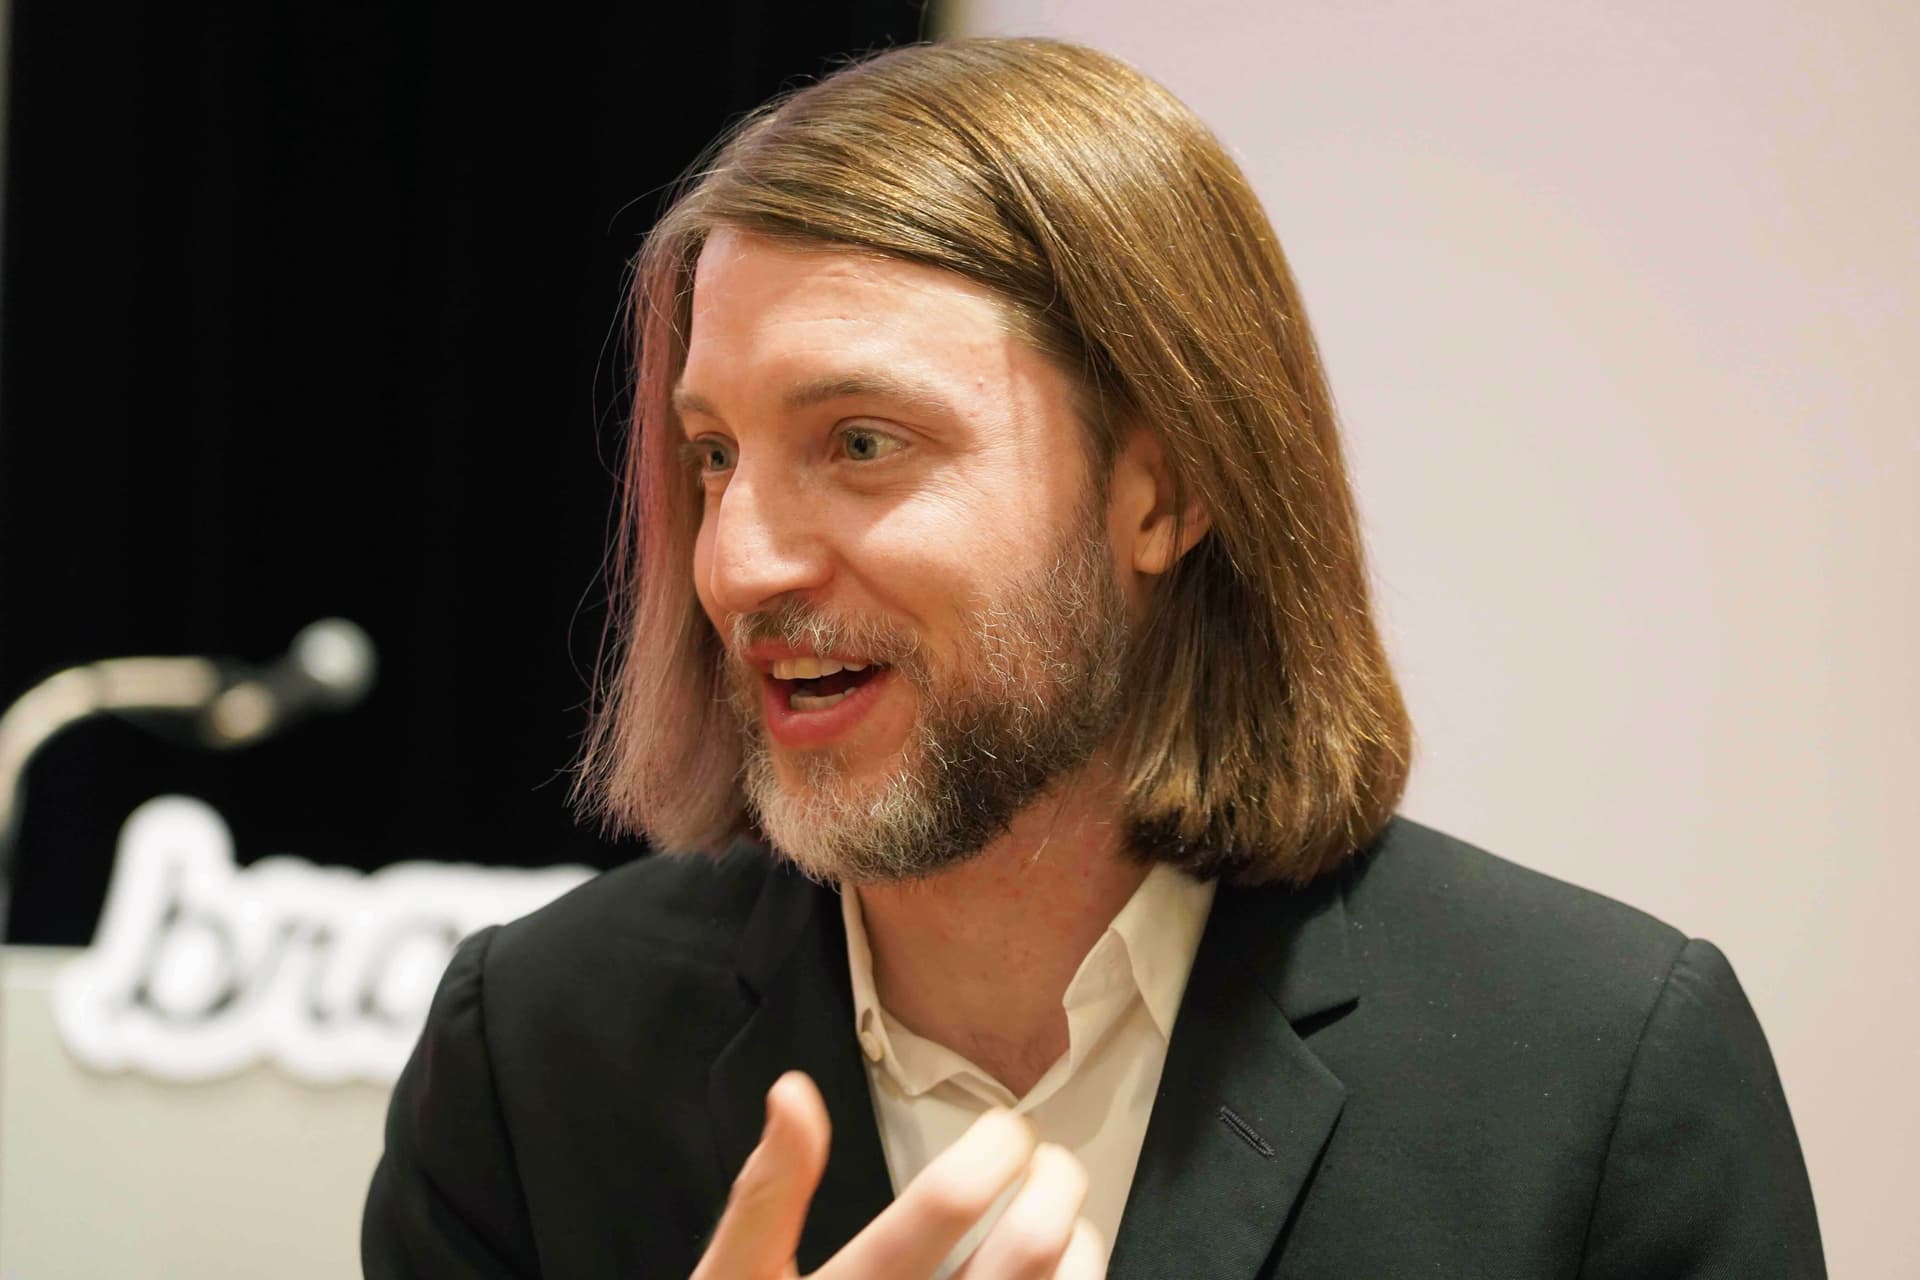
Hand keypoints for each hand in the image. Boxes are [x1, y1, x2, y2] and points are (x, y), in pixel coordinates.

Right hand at [692, 1071, 1103, 1278]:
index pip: (947, 1203)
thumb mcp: (734, 1277)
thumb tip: (794, 1094)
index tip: (1004, 1130)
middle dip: (1053, 1183)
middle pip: (1027, 1246)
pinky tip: (1058, 1278)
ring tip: (1063, 1220)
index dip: (994, 1147)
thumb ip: (766, 1192)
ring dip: (1079, 1243)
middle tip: (1049, 1162)